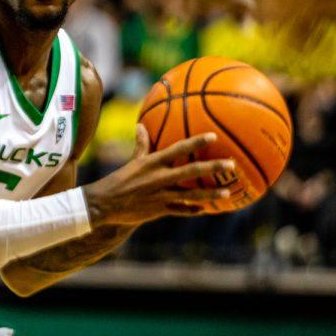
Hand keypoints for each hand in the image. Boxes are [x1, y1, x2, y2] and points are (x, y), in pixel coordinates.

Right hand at [82, 126, 234, 225]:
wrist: (104, 204)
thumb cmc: (118, 181)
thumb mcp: (131, 162)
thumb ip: (141, 146)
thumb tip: (140, 126)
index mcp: (153, 163)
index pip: (179, 149)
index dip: (196, 142)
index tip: (213, 137)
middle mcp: (160, 178)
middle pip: (192, 171)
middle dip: (213, 167)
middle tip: (231, 164)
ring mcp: (162, 195)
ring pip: (192, 194)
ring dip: (211, 194)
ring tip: (227, 193)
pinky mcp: (160, 210)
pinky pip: (181, 210)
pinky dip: (193, 209)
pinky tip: (205, 210)